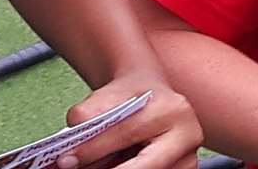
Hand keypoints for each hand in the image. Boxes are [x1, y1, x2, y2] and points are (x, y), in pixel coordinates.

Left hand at [54, 75, 199, 168]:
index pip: (127, 133)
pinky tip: (107, 166)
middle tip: (75, 167)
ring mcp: (190, 158)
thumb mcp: (104, 95)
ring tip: (88, 167)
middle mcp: (189, 136)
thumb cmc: (127, 96)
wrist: (149, 95)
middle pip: (144, 163)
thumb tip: (71, 155)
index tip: (66, 159)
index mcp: (173, 110)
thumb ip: (87, 117)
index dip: (93, 148)